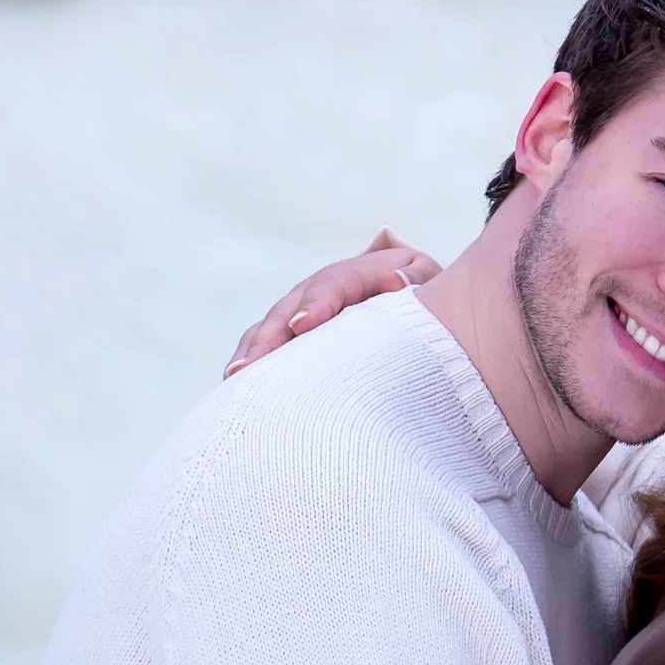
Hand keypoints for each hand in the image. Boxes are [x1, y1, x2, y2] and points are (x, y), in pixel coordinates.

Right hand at [223, 228, 442, 375]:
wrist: (420, 312)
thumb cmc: (425, 300)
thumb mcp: (428, 280)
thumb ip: (415, 277)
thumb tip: (394, 282)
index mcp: (357, 273)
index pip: (333, 283)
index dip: (316, 301)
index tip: (302, 324)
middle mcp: (320, 292)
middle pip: (289, 308)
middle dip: (269, 336)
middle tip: (251, 365)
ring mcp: (303, 314)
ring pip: (270, 329)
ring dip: (252, 353)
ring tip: (236, 379)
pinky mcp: (296, 341)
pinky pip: (268, 351)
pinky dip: (254, 368)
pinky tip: (237, 392)